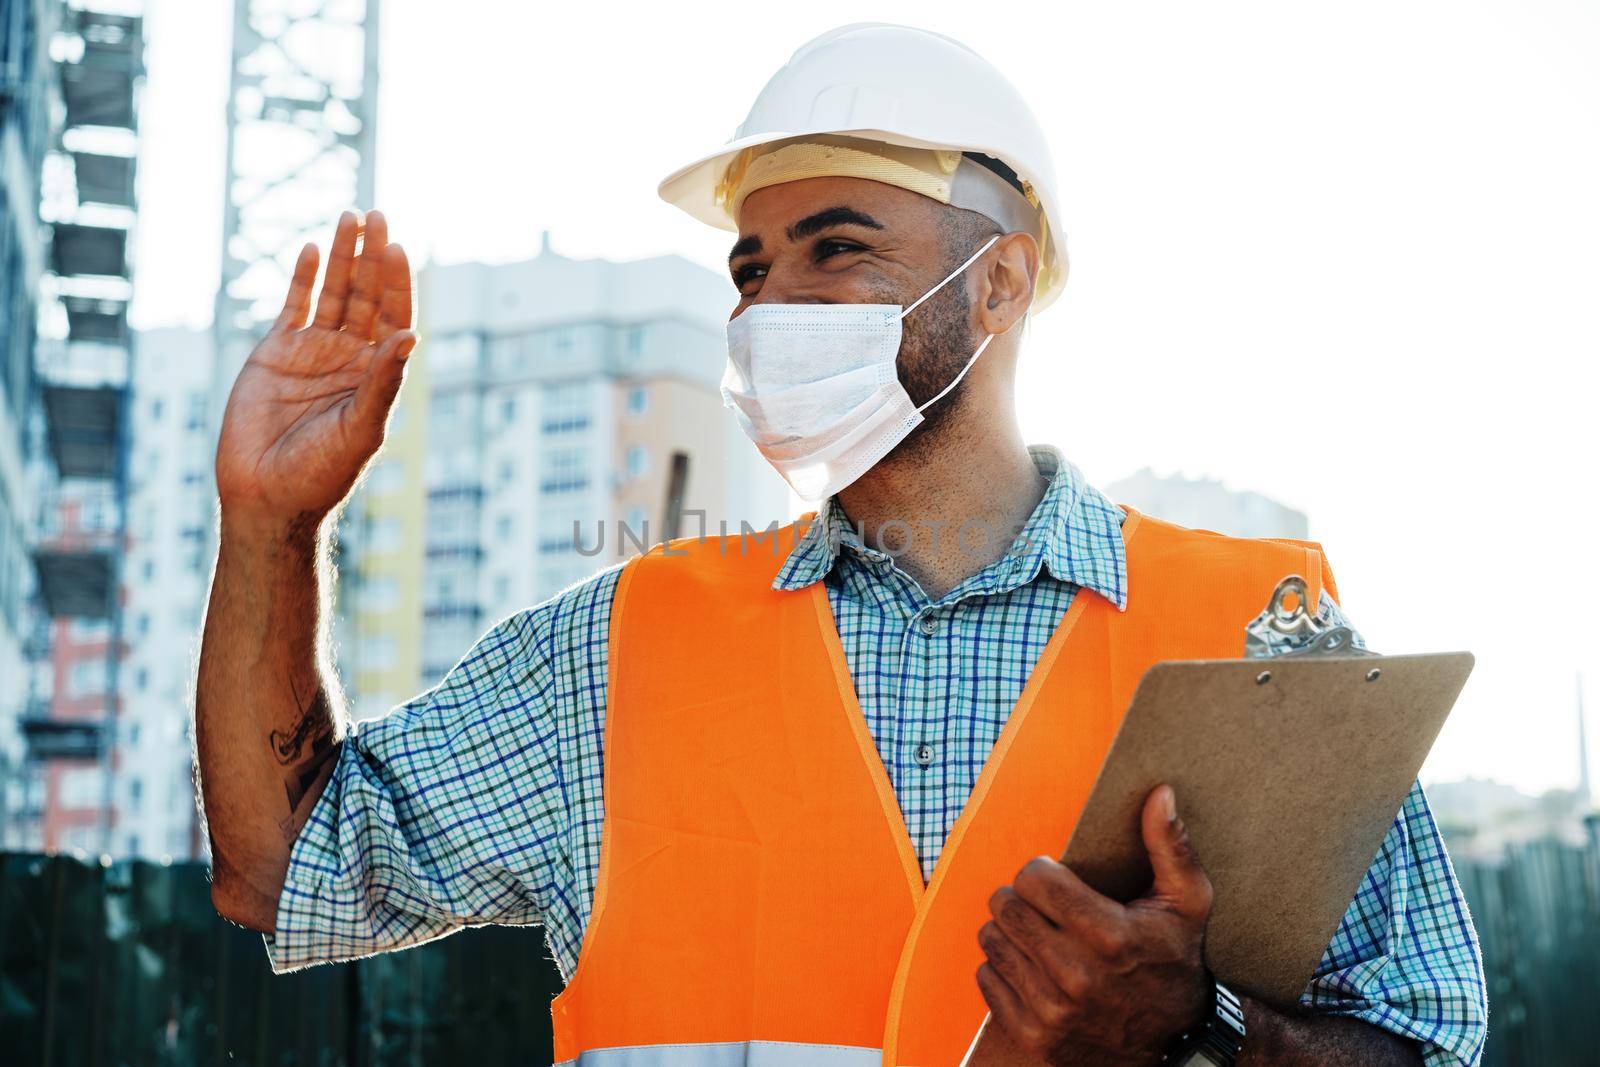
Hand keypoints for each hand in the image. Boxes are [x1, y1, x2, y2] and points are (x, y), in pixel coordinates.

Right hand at [215, 209, 416, 532]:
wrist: (266, 495)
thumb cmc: (322, 472)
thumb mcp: (362, 426)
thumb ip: (384, 381)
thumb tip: (411, 336)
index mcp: (378, 374)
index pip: (394, 316)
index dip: (397, 282)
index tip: (399, 247)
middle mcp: (350, 358)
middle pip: (365, 295)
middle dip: (372, 256)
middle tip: (378, 214)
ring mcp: (313, 353)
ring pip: (331, 293)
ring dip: (341, 257)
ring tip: (350, 216)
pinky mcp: (275, 354)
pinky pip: (294, 307)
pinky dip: (302, 279)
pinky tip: (311, 249)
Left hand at [976, 785, 1213, 1065]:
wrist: (1175, 1042)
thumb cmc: (1175, 959)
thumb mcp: (1188, 903)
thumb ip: (1170, 846)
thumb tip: (1159, 793)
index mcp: (1111, 936)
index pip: (1033, 878)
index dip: (1042, 872)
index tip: (1057, 880)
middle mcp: (1077, 976)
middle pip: (1005, 907)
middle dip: (1021, 899)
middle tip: (1044, 906)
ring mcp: (1052, 1011)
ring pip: (991, 940)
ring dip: (1010, 932)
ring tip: (1040, 936)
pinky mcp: (1034, 1035)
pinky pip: (986, 978)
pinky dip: (1003, 969)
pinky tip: (1034, 969)